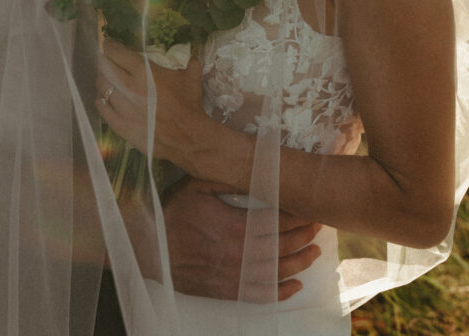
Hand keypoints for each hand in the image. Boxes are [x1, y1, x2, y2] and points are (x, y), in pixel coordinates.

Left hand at [96, 40, 206, 169]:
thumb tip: (193, 53)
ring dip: (102, 80)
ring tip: (105, 79)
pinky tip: (104, 98)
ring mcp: (122, 107)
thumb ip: (190, 61)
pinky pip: (102, 108)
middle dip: (104, 61)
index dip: (110, 46)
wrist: (186, 136)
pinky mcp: (119, 124)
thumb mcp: (191, 77)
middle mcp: (129, 86)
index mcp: (144, 71)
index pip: (117, 53)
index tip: (109, 44)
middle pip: (105, 68)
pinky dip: (101, 100)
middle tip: (107, 61)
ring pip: (102, 87)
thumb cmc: (188, 104)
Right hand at [163, 176, 322, 301]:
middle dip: (305, 235)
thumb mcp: (198, 185)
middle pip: (283, 245)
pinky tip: (295, 285)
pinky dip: (281, 292)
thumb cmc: (172, 212)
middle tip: (318, 226)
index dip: (299, 216)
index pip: (278, 221)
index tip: (310, 209)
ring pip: (278, 272)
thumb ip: (228, 179)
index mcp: (235, 225)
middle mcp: (240, 254)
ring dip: (301, 262)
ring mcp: (235, 276)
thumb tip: (257, 172)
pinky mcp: (227, 291)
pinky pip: (261, 296)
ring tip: (314, 253)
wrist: (150, 249)